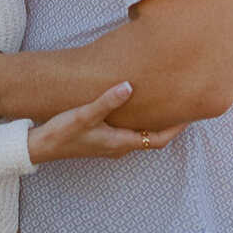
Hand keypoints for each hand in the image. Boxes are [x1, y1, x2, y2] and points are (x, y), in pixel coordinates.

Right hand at [27, 83, 183, 162]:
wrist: (41, 146)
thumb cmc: (62, 133)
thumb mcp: (85, 114)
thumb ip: (107, 101)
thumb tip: (129, 86)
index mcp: (121, 142)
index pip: (159, 139)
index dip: (176, 128)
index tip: (191, 114)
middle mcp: (120, 146)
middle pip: (154, 137)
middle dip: (170, 124)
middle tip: (183, 105)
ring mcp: (112, 144)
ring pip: (142, 134)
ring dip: (155, 122)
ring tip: (165, 103)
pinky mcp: (103, 139)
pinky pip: (130, 131)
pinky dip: (141, 121)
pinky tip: (137, 106)